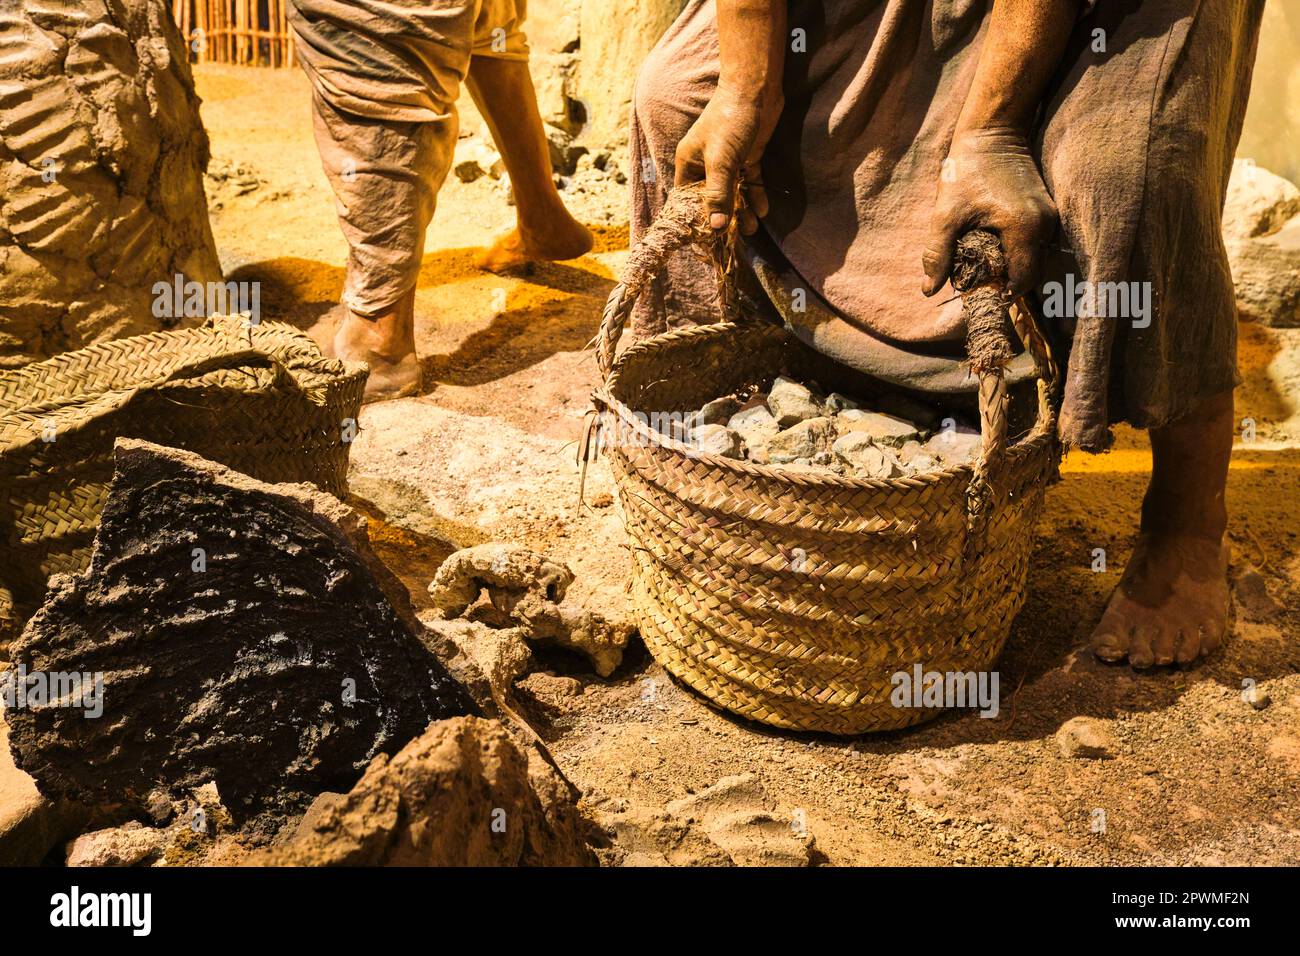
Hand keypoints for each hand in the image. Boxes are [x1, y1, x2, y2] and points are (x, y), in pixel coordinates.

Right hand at [674, 84, 780, 234]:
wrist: (755, 89)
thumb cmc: (730, 121)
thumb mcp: (721, 161)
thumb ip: (718, 194)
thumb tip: (714, 227)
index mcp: (688, 164)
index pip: (687, 200)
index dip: (694, 220)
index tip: (704, 241)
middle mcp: (704, 165)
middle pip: (711, 199)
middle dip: (722, 219)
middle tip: (733, 240)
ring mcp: (726, 161)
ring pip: (731, 192)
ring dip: (741, 211)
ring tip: (751, 229)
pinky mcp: (746, 156)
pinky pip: (748, 181)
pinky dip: (754, 195)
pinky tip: (762, 211)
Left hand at [921, 127, 1057, 296]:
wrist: (991, 134)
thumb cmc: (965, 172)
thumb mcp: (946, 215)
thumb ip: (938, 254)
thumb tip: (928, 291)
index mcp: (1024, 228)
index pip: (1022, 279)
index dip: (1002, 292)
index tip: (980, 291)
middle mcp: (1044, 225)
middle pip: (1032, 273)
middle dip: (1007, 281)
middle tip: (979, 279)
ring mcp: (1049, 217)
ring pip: (1035, 259)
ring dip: (1012, 267)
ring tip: (984, 261)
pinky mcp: (1047, 211)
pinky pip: (1035, 244)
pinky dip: (1017, 252)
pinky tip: (994, 245)